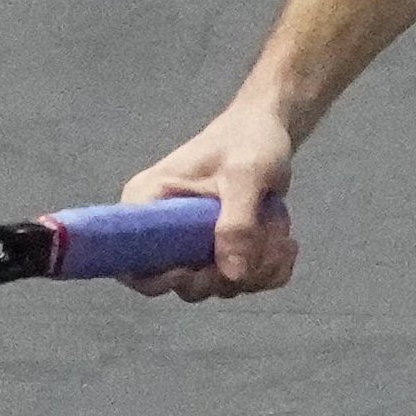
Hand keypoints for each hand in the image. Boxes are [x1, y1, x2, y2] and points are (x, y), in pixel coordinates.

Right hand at [118, 97, 300, 298]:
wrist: (271, 130)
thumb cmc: (249, 140)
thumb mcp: (244, 175)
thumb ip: (237, 223)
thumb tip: (231, 276)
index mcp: (147, 204)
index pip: (130, 262)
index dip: (160, 280)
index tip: (198, 270)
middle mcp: (162, 230)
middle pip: (184, 284)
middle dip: (230, 273)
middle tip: (263, 245)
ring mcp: (193, 245)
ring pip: (219, 285)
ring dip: (258, 268)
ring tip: (279, 229)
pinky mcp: (221, 252)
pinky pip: (243, 281)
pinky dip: (269, 270)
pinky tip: (285, 243)